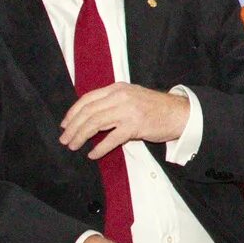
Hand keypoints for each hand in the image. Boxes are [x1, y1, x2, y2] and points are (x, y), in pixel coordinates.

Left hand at [61, 82, 189, 160]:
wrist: (179, 113)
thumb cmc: (155, 108)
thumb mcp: (131, 96)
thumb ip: (112, 101)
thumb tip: (90, 116)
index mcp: (117, 88)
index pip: (87, 98)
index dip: (73, 112)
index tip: (65, 124)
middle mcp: (120, 96)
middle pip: (88, 112)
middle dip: (73, 127)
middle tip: (65, 139)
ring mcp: (127, 110)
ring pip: (95, 123)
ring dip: (81, 136)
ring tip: (73, 146)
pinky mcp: (135, 125)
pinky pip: (111, 138)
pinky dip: (99, 148)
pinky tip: (92, 154)